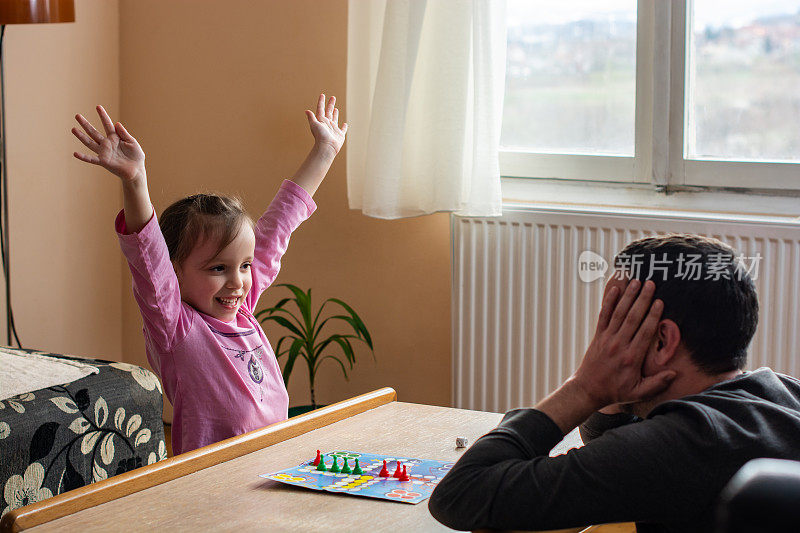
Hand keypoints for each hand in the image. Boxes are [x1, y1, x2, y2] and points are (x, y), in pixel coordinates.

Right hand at [72, 106, 144, 182]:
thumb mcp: (132, 142)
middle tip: (77, 115)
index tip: (98, 106)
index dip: (103, 116)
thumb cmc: (136, 157)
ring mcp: (104, 152)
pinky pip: (91, 159)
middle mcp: (107, 144)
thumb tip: (117, 123)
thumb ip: (124, 134)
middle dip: (85, 124)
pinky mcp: (103, 161)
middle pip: (94, 132)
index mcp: (115, 138)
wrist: (136, 171)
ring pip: (90, 143)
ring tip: (73, 129)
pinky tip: (75, 153)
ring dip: (81, 136)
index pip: (107, 124)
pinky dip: (83, 157)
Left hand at [305, 93, 346, 155]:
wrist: (327, 147)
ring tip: (335, 109)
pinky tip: (345, 124)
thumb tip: (306, 111)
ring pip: (334, 119)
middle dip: (330, 104)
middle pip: (329, 112)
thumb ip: (311, 118)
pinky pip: (342, 129)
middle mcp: (327, 124)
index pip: (321, 109)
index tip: (322, 95)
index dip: (321, 102)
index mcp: (321, 120)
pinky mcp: (339, 135)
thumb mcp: (314, 125)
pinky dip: (344, 127)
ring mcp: (333, 129)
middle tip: (333, 97)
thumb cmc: (320, 136)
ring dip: (335, 114)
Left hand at [572, 278, 674, 409]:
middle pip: (633, 318)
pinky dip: (609, 302)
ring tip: (636, 281)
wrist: (588, 389)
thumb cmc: (615, 391)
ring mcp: (607, 338)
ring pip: (619, 313)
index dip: (652, 315)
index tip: (660, 302)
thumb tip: (674, 373)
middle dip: (642, 299)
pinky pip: (604, 315)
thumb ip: (657, 384)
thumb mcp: (638, 393)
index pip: (644, 332)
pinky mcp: (598, 335)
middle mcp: (619, 344)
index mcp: (632, 357)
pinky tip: (615, 289)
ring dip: (628, 296)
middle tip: (650, 283)